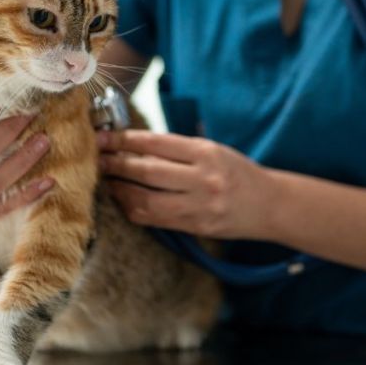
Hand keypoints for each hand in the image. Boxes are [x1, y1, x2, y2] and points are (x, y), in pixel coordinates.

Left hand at [97, 130, 274, 238]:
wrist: (269, 205)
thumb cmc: (237, 172)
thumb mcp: (213, 150)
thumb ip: (178, 150)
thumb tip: (133, 145)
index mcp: (206, 153)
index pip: (156, 143)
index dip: (125, 141)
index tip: (103, 138)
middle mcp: (203, 179)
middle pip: (147, 172)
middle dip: (116, 165)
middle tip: (96, 159)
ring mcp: (199, 206)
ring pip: (146, 200)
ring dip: (120, 190)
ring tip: (106, 181)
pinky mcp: (196, 226)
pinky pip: (155, 219)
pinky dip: (134, 209)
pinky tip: (124, 200)